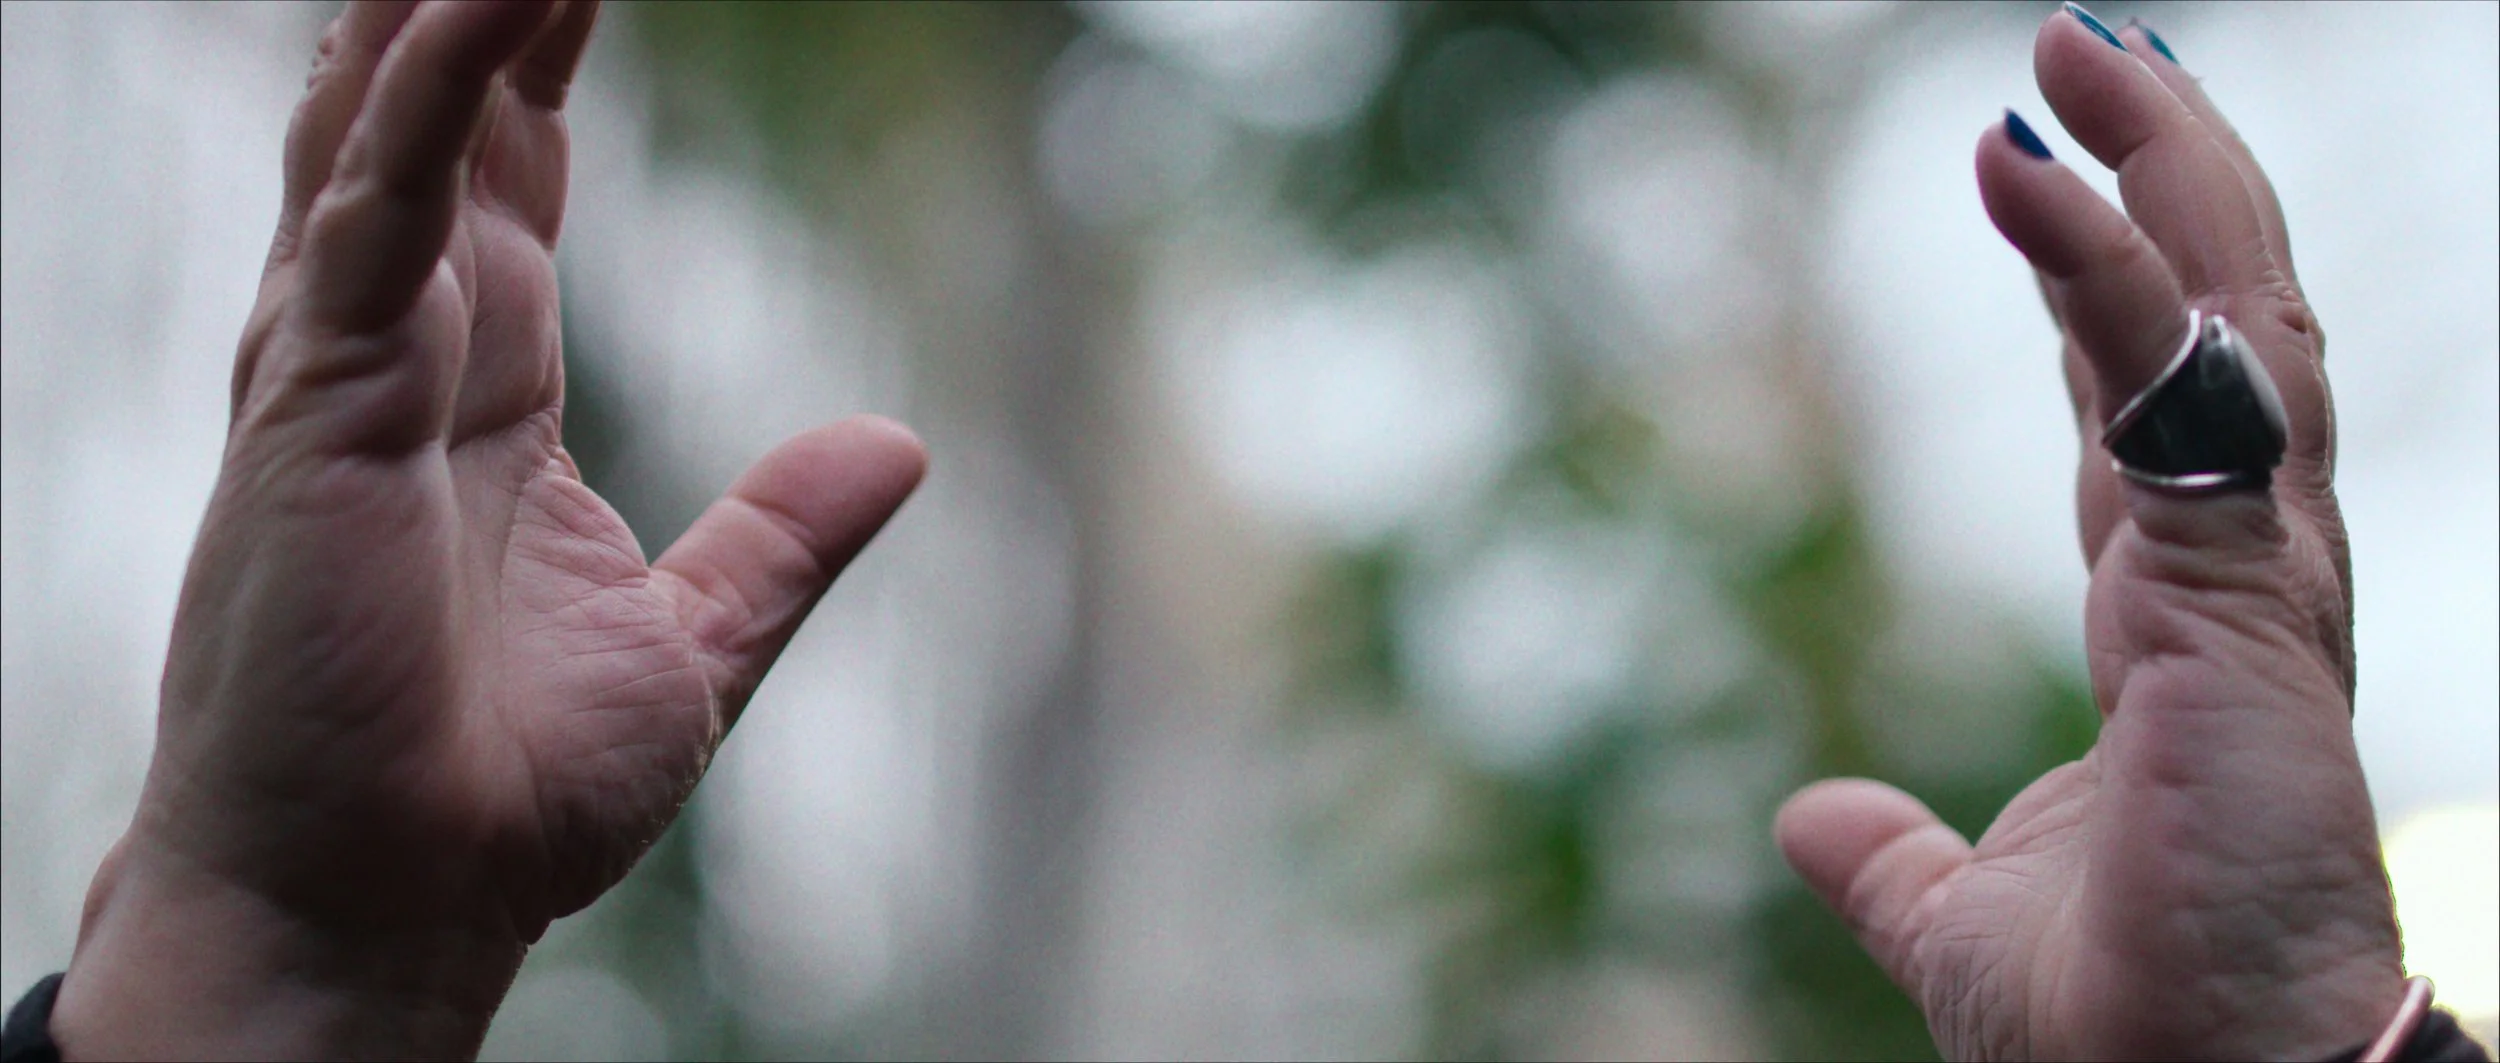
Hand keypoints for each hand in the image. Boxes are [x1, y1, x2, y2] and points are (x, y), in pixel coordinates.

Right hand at [49, 2, 925, 1057]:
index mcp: (480, 398)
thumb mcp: (689, 641)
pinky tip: (473, 0)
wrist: (388, 914)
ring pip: (394, 132)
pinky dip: (428, 98)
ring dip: (447, 10)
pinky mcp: (320, 404)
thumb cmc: (497, 797)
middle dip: (492, 3)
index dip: (541, 69)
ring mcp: (346, 370)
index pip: (514, 183)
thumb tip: (898, 443)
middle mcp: (396, 357)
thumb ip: (781, 535)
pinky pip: (376, 213)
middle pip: (450, 124)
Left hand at [1776, 9, 2401, 1060]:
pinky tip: (2028, 166)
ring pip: (2231, 320)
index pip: (2147, 416)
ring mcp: (2262, 577)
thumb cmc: (2121, 1023)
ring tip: (2083, 42)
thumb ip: (1893, 856)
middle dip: (2167, 178)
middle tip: (2090, 45)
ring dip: (2161, 169)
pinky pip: (2181, 385)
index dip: (2098, 293)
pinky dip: (2105, 262)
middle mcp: (2244, 580)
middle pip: (2219, 328)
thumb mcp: (1959, 914)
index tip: (2042, 177)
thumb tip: (1807, 822)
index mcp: (2181, 629)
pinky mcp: (2246, 591)